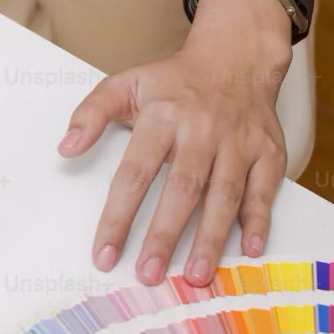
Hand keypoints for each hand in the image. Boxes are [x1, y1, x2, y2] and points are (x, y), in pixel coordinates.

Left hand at [57, 0, 293, 285]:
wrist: (236, 58)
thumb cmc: (174, 81)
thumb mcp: (125, 84)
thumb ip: (91, 114)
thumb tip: (65, 148)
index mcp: (162, 116)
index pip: (135, 172)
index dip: (118, 215)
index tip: (104, 252)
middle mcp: (202, 130)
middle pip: (182, 188)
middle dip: (164, 234)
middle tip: (148, 274)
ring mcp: (238, 143)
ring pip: (224, 195)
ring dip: (211, 238)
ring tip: (194, 275)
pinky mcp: (268, 153)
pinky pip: (263, 191)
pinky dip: (258, 221)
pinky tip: (249, 251)